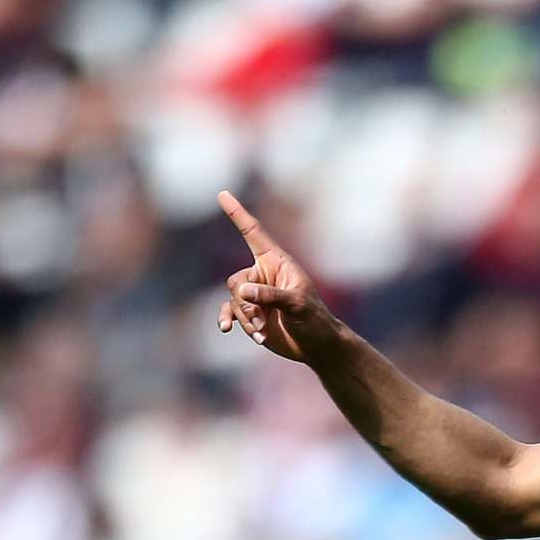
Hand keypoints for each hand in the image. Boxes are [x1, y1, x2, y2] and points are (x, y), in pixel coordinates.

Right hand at [217, 190, 334, 362]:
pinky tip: (228, 330)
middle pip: (236, 280)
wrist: (316, 346)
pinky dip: (229, 320)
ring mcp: (256, 295)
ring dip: (245, 318)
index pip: (253, 233)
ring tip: (262, 333)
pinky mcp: (250, 313)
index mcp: (277, 262)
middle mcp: (263, 275)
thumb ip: (270, 296)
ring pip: (233, 300)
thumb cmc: (314, 320)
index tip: (223, 194)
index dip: (238, 214)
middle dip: (246, 303)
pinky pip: (229, 311)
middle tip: (263, 320)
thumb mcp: (297, 305)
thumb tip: (242, 291)